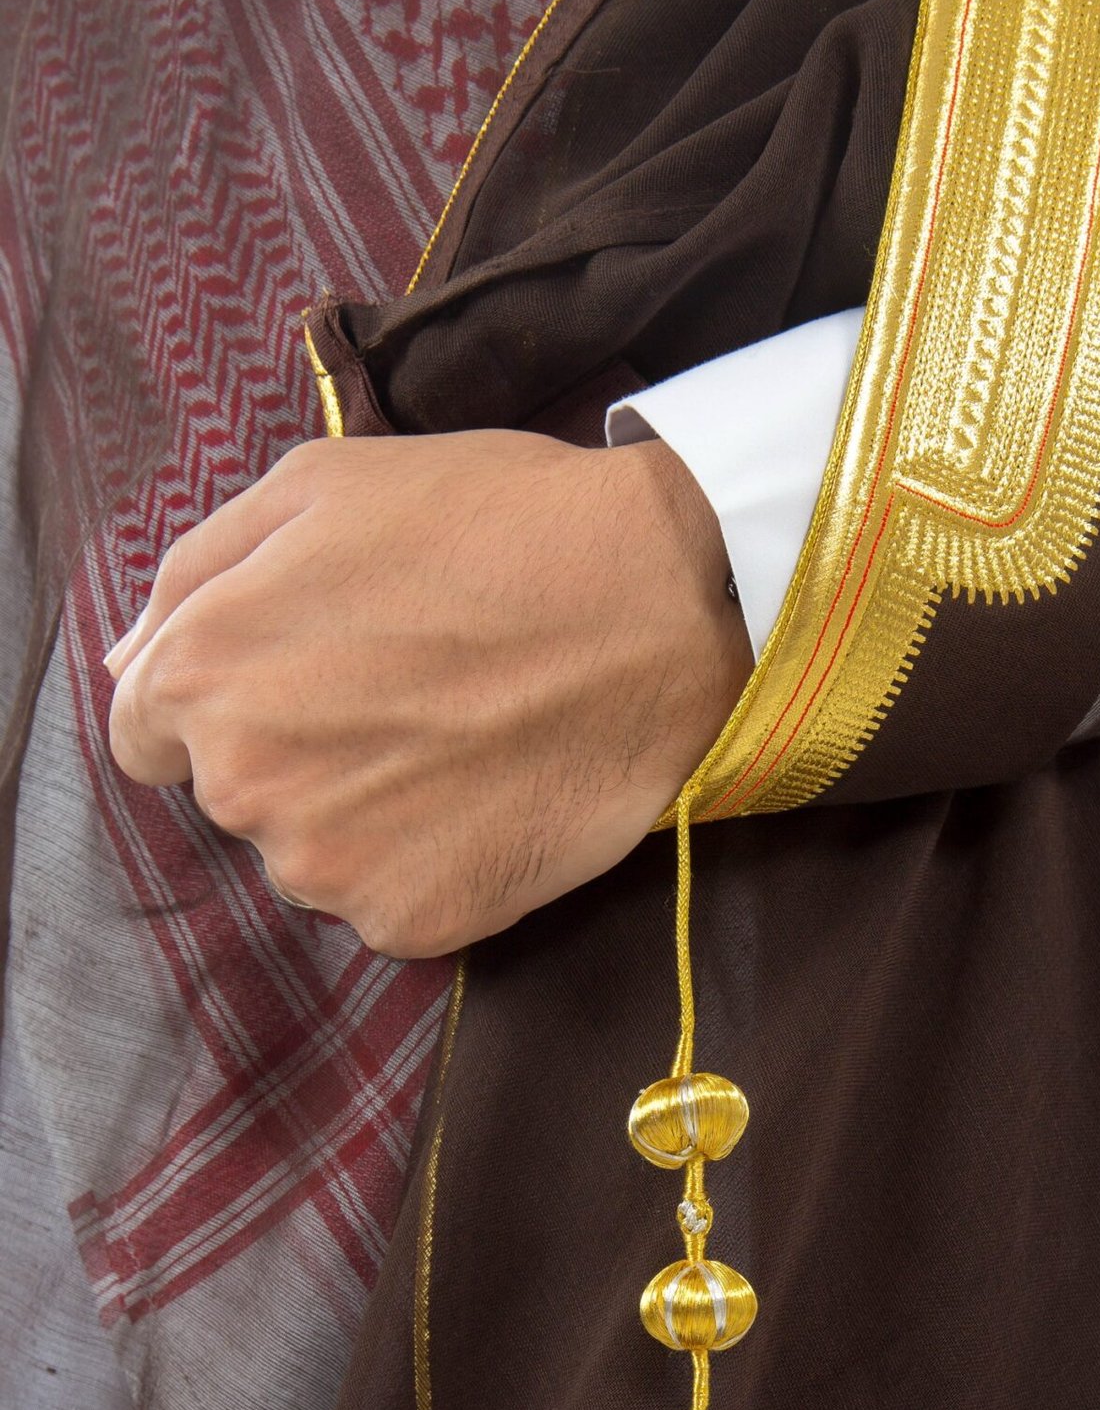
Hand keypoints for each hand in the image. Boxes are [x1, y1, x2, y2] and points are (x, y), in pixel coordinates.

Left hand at [104, 430, 752, 955]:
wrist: (659, 608)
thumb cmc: (495, 525)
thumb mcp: (323, 486)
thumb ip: (197, 573)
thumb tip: (129, 666)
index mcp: (202, 672)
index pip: (150, 736)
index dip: (232, 698)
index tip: (313, 676)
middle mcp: (245, 785)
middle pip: (238, 798)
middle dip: (301, 753)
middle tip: (409, 692)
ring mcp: (329, 868)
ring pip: (315, 858)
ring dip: (366, 816)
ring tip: (460, 741)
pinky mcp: (412, 924)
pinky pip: (391, 905)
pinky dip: (432, 866)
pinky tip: (490, 797)